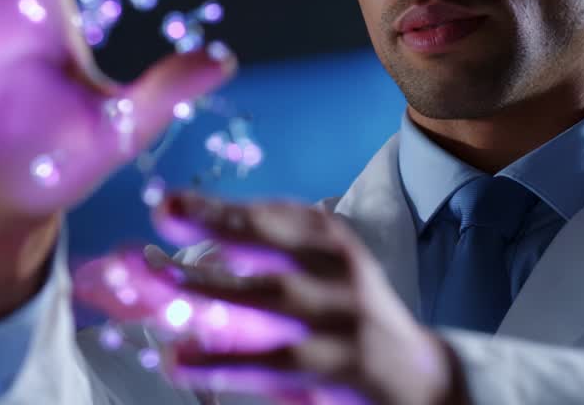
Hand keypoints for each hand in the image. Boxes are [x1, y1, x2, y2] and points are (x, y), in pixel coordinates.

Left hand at [76, 193, 466, 404]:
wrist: (420, 378)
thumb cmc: (348, 319)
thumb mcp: (319, 278)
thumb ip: (259, 265)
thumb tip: (174, 264)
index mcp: (331, 243)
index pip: (274, 216)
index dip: (221, 207)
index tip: (168, 204)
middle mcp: (340, 271)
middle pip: (274, 242)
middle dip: (219, 223)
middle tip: (164, 216)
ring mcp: (344, 318)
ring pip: (274, 297)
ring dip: (216, 288)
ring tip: (163, 280)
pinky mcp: (343, 365)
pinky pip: (277, 361)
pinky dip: (228, 360)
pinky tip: (182, 361)